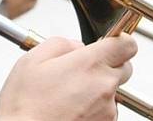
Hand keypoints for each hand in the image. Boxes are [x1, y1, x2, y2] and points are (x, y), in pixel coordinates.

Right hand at [0, 35, 137, 120]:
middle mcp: (105, 88)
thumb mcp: (33, 59)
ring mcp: (107, 112)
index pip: (127, 44)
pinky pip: (105, 111)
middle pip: (124, 67)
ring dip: (97, 88)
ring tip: (66, 95)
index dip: (119, 40)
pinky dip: (92, 108)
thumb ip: (61, 43)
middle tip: (80, 69)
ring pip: (112, 91)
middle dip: (107, 64)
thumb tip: (76, 46)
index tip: (108, 42)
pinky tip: (69, 109)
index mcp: (90, 65)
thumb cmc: (25, 106)